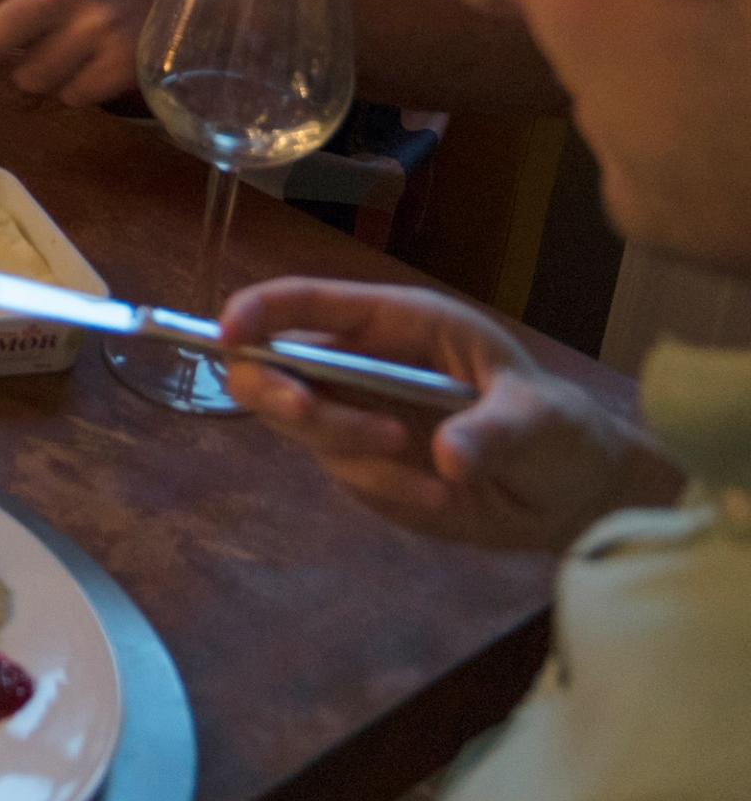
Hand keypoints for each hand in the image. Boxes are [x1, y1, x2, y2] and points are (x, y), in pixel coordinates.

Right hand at [218, 277, 679, 550]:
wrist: (572, 494)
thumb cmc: (560, 431)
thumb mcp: (542, 421)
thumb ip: (493, 432)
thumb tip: (446, 458)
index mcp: (398, 323)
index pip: (307, 303)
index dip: (258, 311)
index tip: (229, 332)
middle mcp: (363, 363)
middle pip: (271, 366)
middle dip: (280, 394)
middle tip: (311, 417)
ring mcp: (355, 415)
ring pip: (302, 427)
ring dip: (354, 451)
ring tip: (433, 478)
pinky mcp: (361, 465)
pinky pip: (342, 475)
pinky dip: (385, 491)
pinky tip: (439, 497)